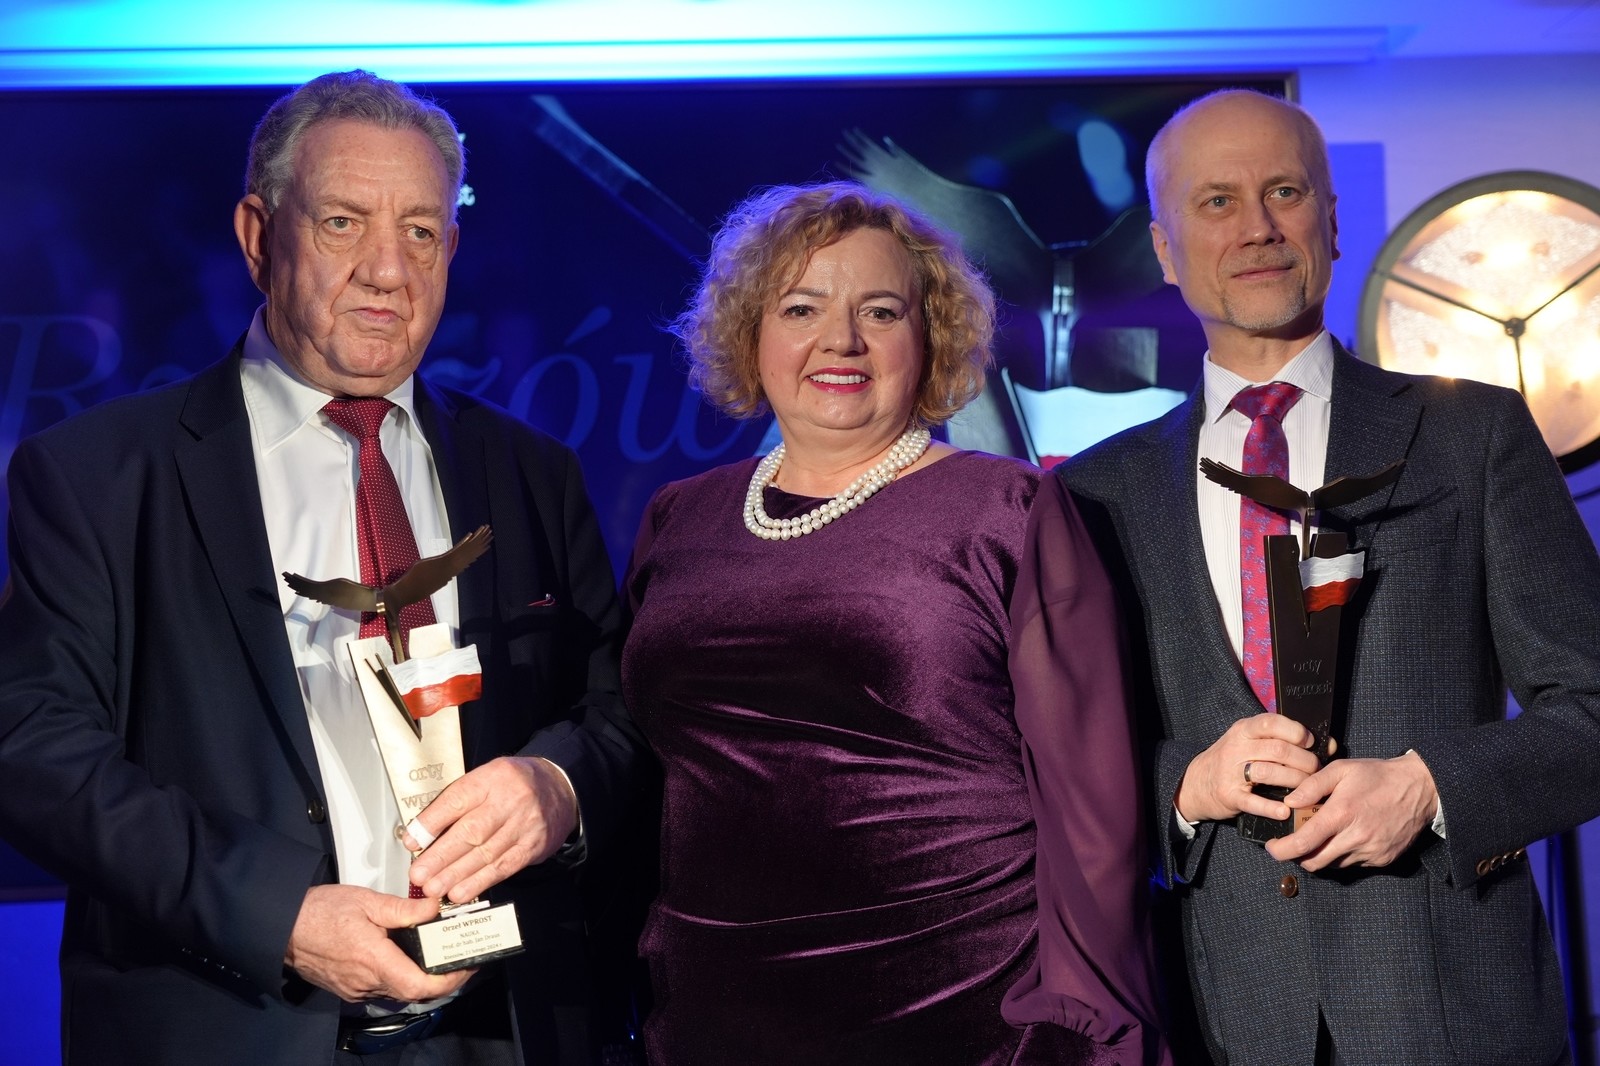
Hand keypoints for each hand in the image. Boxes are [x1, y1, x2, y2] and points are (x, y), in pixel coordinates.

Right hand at [284, 884, 471, 1002]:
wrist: (282, 926)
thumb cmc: (320, 912)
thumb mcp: (367, 901)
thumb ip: (404, 908)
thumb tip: (435, 907)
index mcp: (373, 960)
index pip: (419, 985)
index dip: (448, 980)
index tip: (466, 966)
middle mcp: (366, 982)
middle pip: (413, 992)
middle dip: (441, 980)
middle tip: (460, 960)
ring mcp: (356, 989)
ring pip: (399, 992)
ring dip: (421, 979)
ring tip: (440, 956)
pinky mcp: (348, 988)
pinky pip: (382, 989)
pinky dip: (401, 977)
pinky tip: (409, 958)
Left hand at [403, 756, 577, 903]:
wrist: (559, 788)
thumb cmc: (514, 784)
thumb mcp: (487, 778)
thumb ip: (459, 801)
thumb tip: (423, 834)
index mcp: (493, 777)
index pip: (458, 799)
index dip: (432, 822)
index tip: (412, 841)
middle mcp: (510, 799)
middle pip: (472, 830)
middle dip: (441, 856)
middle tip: (419, 874)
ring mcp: (524, 824)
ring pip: (486, 853)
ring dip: (456, 875)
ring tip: (434, 888)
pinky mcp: (533, 846)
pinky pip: (504, 867)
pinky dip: (479, 882)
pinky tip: (461, 892)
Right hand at [1175, 713, 1319, 823]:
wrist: (1195, 784)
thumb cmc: (1233, 761)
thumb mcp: (1250, 743)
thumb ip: (1283, 741)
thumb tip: (1329, 744)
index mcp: (1243, 730)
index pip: (1271, 723)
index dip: (1296, 732)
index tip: (1311, 743)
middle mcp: (1236, 747)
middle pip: (1278, 750)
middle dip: (1305, 761)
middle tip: (1315, 771)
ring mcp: (1230, 771)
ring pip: (1270, 773)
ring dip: (1295, 781)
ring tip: (1307, 789)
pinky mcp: (1229, 795)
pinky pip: (1253, 802)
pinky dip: (1272, 807)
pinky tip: (1286, 810)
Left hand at [1266, 752, 1438, 870]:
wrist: (1421, 788)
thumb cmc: (1377, 776)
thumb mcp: (1341, 769)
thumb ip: (1312, 785)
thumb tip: (1289, 802)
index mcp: (1342, 814)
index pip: (1303, 843)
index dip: (1282, 850)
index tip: (1272, 847)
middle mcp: (1356, 838)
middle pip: (1314, 862)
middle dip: (1297, 856)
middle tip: (1293, 842)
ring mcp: (1371, 852)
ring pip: (1333, 865)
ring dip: (1320, 855)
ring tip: (1322, 835)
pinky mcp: (1383, 860)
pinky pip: (1353, 865)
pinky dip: (1342, 855)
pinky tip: (1345, 837)